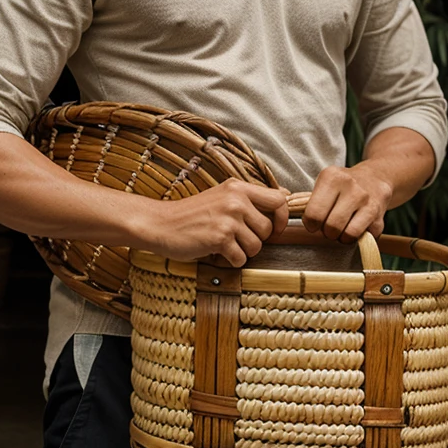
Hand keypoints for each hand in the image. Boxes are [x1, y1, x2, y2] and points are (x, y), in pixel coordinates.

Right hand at [135, 179, 288, 266]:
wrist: (161, 224)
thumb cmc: (192, 214)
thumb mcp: (222, 195)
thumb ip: (250, 197)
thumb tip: (286, 195)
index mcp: (238, 187)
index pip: (279, 200)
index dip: (281, 218)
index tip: (273, 228)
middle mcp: (236, 200)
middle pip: (268, 228)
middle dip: (256, 239)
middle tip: (236, 238)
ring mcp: (228, 218)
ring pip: (257, 246)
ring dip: (243, 251)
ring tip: (225, 244)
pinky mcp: (220, 238)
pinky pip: (241, 258)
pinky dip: (231, 260)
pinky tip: (217, 252)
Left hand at [302, 163, 392, 242]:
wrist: (376, 177)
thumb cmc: (343, 186)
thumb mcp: (325, 184)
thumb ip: (311, 202)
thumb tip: (299, 224)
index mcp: (332, 177)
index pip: (314, 214)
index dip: (311, 225)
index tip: (314, 224)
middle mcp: (350, 186)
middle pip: (330, 226)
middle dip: (327, 233)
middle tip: (329, 227)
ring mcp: (367, 199)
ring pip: (347, 234)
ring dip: (342, 237)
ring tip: (342, 228)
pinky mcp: (379, 214)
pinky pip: (363, 237)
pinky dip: (357, 238)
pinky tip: (356, 227)